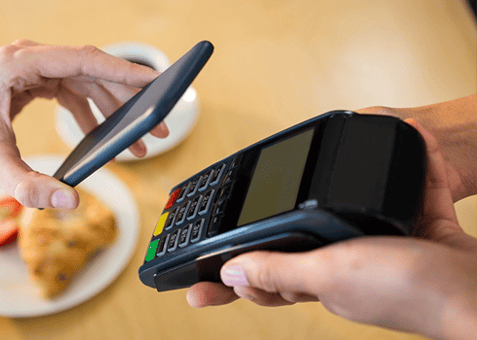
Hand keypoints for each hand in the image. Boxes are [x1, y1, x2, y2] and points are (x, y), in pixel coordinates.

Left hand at [0, 40, 167, 208]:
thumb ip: (30, 186)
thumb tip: (70, 203)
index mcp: (16, 64)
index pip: (82, 59)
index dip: (123, 72)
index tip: (156, 83)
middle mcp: (28, 58)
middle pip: (92, 69)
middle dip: (128, 98)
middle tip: (158, 127)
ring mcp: (32, 67)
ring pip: (87, 80)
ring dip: (114, 108)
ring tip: (139, 141)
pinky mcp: (34, 79)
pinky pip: (74, 89)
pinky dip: (92, 112)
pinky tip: (103, 138)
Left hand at [186, 119, 476, 339]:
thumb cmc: (411, 289)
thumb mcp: (329, 274)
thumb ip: (280, 271)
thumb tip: (230, 275)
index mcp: (321, 280)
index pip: (267, 278)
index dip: (235, 272)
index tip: (200, 274)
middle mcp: (349, 267)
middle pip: (306, 239)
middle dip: (292, 211)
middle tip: (265, 186)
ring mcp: (385, 248)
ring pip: (355, 211)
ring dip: (349, 184)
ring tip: (336, 159)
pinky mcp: (420, 231)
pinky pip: (408, 195)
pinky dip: (409, 169)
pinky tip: (409, 140)